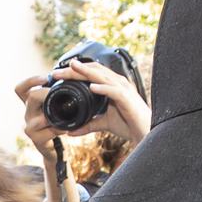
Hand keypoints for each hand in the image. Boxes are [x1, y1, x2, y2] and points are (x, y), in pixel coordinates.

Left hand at [15, 60, 150, 147]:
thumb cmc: (129, 124)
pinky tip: (92, 87)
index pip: (91, 73)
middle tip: (56, 72)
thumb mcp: (104, 124)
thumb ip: (88, 125)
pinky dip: (103, 88)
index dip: (75, 71)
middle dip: (74, 69)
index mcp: (111, 85)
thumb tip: (70, 131)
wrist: (145, 132)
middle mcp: (117, 83)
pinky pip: (114, 91)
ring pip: (102, 76)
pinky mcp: (128, 99)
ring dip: (85, 72)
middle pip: (93, 71)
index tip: (57, 74)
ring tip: (71, 68)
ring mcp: (123, 89)